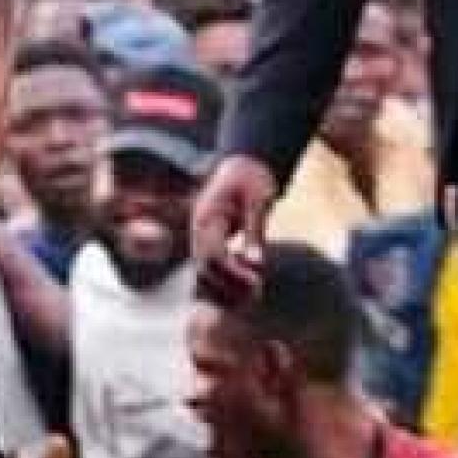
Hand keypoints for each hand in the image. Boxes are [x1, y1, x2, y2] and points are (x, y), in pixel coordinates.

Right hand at [191, 155, 276, 306]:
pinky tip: (246, 285)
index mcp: (208, 217)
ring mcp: (201, 234)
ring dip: (225, 287)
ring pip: (204, 271)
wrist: (244, 164)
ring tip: (254, 293)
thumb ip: (255, 232)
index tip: (257, 282)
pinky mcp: (209, 240)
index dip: (232, 275)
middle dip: (229, 285)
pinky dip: (225, 280)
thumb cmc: (252, 179)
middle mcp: (199, 228)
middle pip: (204, 268)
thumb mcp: (258, 202)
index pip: (212, 256)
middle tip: (258, 291)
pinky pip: (210, 267)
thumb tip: (255, 264)